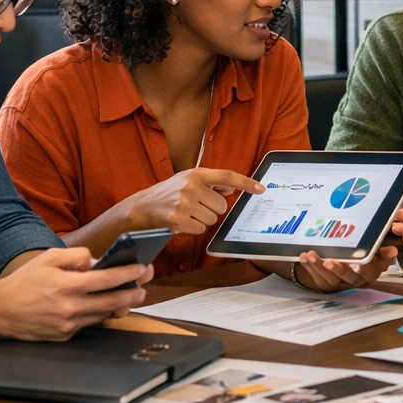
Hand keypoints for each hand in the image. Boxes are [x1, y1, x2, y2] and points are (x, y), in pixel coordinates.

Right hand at [0, 247, 151, 340]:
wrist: (0, 310)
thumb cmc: (25, 281)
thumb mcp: (50, 258)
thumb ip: (77, 256)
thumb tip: (98, 260)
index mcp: (68, 285)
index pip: (108, 279)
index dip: (129, 273)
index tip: (143, 269)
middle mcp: (71, 307)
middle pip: (113, 301)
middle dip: (133, 293)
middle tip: (144, 287)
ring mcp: (68, 325)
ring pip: (103, 314)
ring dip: (117, 305)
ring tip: (127, 295)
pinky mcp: (64, 335)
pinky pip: (88, 324)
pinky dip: (96, 314)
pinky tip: (101, 306)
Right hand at [125, 168, 263, 234]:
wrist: (141, 208)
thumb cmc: (168, 194)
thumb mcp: (187, 181)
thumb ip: (211, 183)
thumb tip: (232, 189)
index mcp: (196, 174)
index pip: (227, 176)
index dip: (246, 183)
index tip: (261, 188)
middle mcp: (191, 186)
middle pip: (221, 206)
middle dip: (212, 210)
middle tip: (196, 207)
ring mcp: (184, 203)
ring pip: (212, 219)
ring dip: (202, 220)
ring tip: (186, 213)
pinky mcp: (178, 219)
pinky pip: (201, 229)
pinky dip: (193, 228)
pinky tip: (182, 222)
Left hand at [293, 246, 398, 291]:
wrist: (352, 265)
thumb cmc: (367, 256)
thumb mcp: (378, 254)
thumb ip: (384, 253)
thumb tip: (393, 251)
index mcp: (369, 273)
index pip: (367, 272)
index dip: (362, 269)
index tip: (356, 264)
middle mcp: (354, 281)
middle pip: (345, 277)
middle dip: (336, 269)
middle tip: (328, 261)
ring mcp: (338, 283)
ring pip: (328, 277)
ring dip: (318, 267)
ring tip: (310, 255)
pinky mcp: (326, 283)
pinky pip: (316, 276)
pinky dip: (309, 267)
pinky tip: (303, 257)